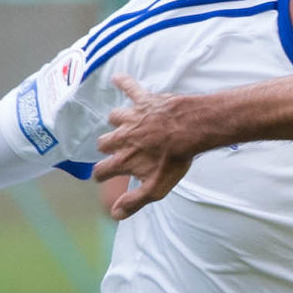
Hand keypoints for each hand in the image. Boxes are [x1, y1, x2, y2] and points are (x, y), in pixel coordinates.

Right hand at [93, 74, 198, 218]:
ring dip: (117, 122)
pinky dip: (123, 82)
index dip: (101, 175)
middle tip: (116, 151)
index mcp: (124, 158)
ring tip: (124, 125)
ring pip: (114, 117)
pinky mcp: (144, 100)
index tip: (102, 176)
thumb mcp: (156, 188)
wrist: (191, 130)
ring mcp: (132, 117)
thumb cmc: (175, 160)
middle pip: (103, 143)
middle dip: (107, 148)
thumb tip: (115, 214)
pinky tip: (117, 78)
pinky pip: (129, 87)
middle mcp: (122, 137)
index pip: (102, 170)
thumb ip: (134, 201)